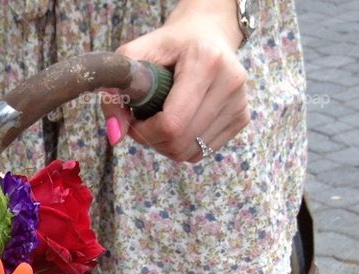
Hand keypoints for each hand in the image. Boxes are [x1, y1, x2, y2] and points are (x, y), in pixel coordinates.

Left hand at [102, 0, 248, 162]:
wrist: (208, 34)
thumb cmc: (169, 45)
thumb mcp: (135, 56)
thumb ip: (116, 92)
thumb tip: (115, 136)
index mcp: (206, 61)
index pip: (172, 124)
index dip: (145, 132)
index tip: (135, 119)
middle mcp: (230, 82)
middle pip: (180, 144)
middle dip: (153, 140)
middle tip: (145, 121)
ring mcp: (240, 102)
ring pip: (190, 153)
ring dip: (167, 145)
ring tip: (163, 118)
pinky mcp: (243, 118)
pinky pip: (202, 152)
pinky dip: (184, 145)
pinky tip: (182, 122)